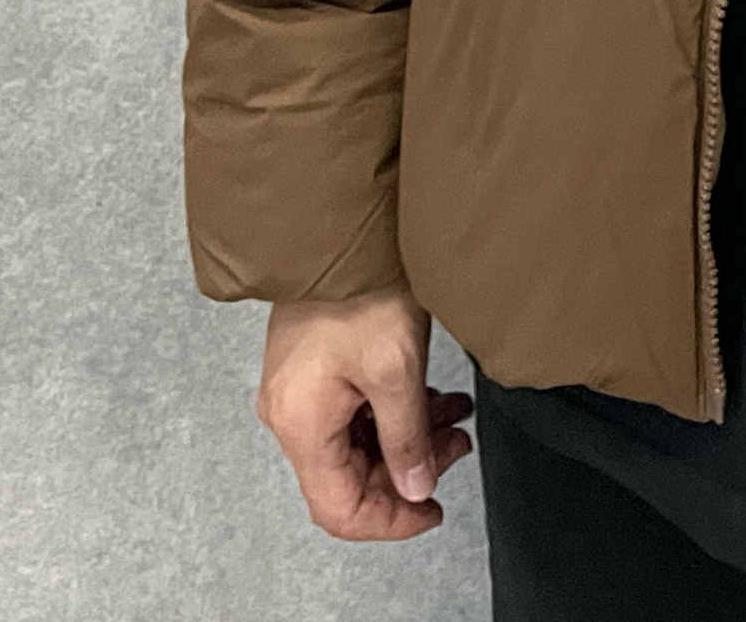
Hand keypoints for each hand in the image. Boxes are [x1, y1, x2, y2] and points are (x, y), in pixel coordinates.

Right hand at [256, 283, 473, 540]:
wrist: (339, 225)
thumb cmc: (361, 287)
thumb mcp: (396, 368)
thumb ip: (407, 437)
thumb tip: (416, 488)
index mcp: (301, 425)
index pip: (339, 508)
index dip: (389, 520)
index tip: (432, 509)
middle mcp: (290, 413)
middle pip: (348, 477)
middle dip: (407, 471)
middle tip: (455, 447)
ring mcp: (299, 389)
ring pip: (356, 442)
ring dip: (407, 438)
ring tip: (455, 418)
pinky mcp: (313, 366)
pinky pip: (352, 411)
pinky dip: (394, 411)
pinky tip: (433, 395)